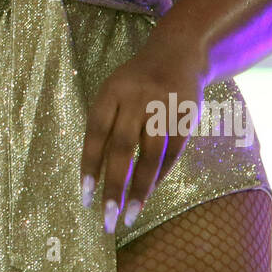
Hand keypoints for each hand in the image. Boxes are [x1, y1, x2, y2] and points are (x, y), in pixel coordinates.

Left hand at [80, 36, 207, 235]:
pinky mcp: (186, 118)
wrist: (178, 53)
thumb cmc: (136, 81)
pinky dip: (159, 176)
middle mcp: (137, 99)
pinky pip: (172, 154)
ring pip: (150, 156)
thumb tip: (95, 173)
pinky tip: (148, 193)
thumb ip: (105, 124)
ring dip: (140, 189)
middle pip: (122, 148)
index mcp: (112, 92)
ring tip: (130, 215)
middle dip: (113, 186)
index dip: (90, 166)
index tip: (85, 197)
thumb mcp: (114, 91)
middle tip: (107, 218)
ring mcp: (164, 108)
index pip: (96, 133)